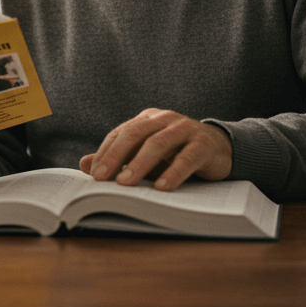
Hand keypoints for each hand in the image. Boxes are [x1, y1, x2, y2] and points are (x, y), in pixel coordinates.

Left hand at [78, 108, 231, 190]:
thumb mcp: (146, 156)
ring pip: (158, 143)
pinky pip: (186, 157)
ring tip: (126, 183)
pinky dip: (173, 173)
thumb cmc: (177, 153)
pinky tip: (162, 187)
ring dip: (140, 164)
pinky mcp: (204, 144)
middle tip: (103, 178)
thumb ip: (117, 159)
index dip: (105, 152)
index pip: (120, 133)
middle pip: (135, 134)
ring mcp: (185, 129)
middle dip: (116, 156)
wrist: (221, 149)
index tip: (94, 174)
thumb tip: (84, 164)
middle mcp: (165, 119)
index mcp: (147, 119)